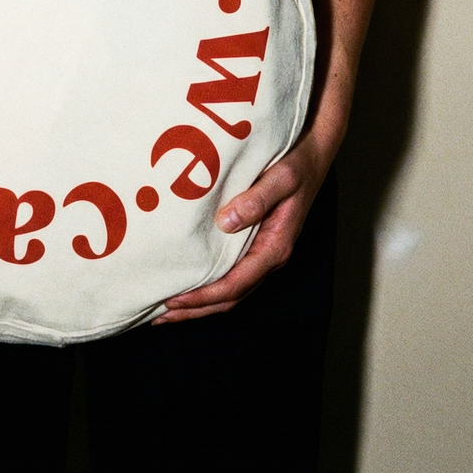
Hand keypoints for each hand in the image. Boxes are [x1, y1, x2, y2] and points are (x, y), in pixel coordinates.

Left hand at [152, 127, 334, 324]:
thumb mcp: (282, 177)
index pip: (235, 284)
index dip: (204, 296)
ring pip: (230, 290)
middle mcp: (269, 256)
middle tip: (159, 318)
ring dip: (200, 303)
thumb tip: (225, 222)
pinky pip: (231, 273)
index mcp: (275, 246)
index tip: (174, 301)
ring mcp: (263, 252)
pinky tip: (189, 281)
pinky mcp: (256, 242)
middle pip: (230, 297)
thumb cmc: (297, 164)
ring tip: (167, 311)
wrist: (312, 153)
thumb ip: (256, 199)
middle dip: (196, 310)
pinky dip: (209, 285)